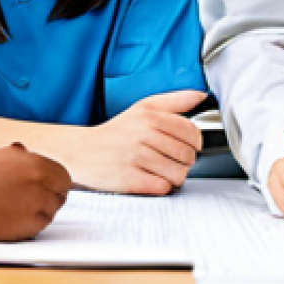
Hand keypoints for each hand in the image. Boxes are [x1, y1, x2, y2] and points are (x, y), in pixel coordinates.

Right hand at [0, 143, 71, 243]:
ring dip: (40, 212)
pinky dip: (30, 226)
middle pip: (62, 194)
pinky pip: (40, 227)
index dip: (55, 183)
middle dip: (50, 198)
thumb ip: (21, 159)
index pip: (62, 175)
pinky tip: (11, 220)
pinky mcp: (27, 225)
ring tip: (14, 210)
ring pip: (52, 212)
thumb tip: (30, 155)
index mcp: (32, 160)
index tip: (49, 189)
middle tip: (32, 202)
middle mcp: (38, 179)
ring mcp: (35, 202)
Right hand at [73, 89, 205, 194]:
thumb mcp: (143, 108)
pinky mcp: (129, 178)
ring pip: (178, 173)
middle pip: (187, 155)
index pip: (191, 131)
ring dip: (174, 176)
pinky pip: (162, 187)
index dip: (195, 142)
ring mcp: (135, 156)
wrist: (81, 151)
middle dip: (184, 161)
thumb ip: (174, 101)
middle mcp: (142, 133)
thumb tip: (202, 95)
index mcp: (149, 115)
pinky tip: (151, 179)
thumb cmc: (116, 132)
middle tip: (171, 159)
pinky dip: (161, 186)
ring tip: (162, 170)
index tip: (187, 145)